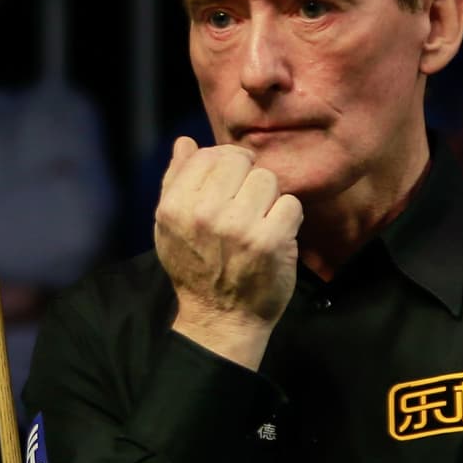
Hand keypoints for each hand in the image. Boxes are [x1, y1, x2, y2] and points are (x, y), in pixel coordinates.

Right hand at [154, 136, 303, 368]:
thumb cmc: (196, 270)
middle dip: (248, 180)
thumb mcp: (171, 228)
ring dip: (269, 199)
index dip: (225, 165)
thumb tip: (185, 142)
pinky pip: (291, 203)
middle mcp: (204, 214)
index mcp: (176, 207)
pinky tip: (275, 237)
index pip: (208, 155)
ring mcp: (239, 227)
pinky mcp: (270, 241)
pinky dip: (288, 219)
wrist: (220, 319)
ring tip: (259, 222)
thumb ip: (176, 182)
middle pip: (241, 162)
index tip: (230, 185)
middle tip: (247, 206)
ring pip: (268, 180)